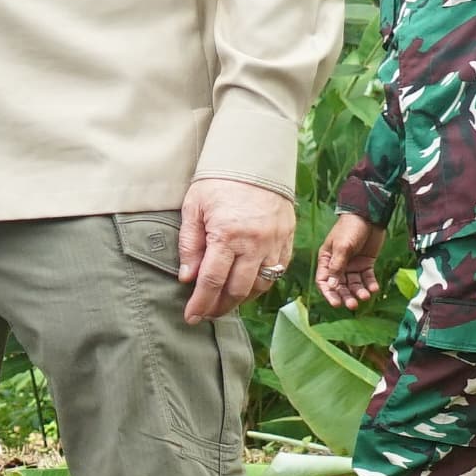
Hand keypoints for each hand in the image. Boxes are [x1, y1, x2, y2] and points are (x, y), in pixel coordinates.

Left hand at [176, 176, 293, 323]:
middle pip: (237, 290)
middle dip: (220, 307)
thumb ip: (190, 244)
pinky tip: (247, 286)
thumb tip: (187, 276)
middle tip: (206, 314)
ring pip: (260, 285)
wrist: (256, 158)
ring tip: (224, 302)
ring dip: (241, 299)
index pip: (212, 281)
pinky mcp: (287, 239)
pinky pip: (277, 272)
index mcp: (227, 235)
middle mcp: (254, 243)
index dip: (201, 303)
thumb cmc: (220, 181)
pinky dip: (261, 283)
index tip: (191, 317)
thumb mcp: (194, 207)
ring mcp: (274, 242)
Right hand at [315, 212, 384, 308]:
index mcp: (327, 260)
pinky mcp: (365, 263)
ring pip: (354, 284)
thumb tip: (331, 285)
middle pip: (340, 286)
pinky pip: (366, 278)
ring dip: (358, 291)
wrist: (369, 216)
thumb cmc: (350, 227)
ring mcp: (352, 265)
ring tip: (365, 296)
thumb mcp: (342, 246)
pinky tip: (374, 289)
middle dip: (346, 296)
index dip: (329, 293)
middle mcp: (338, 265)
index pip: (324, 281)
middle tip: (353, 304)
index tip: (336, 303)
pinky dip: (370, 284)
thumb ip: (337, 265)